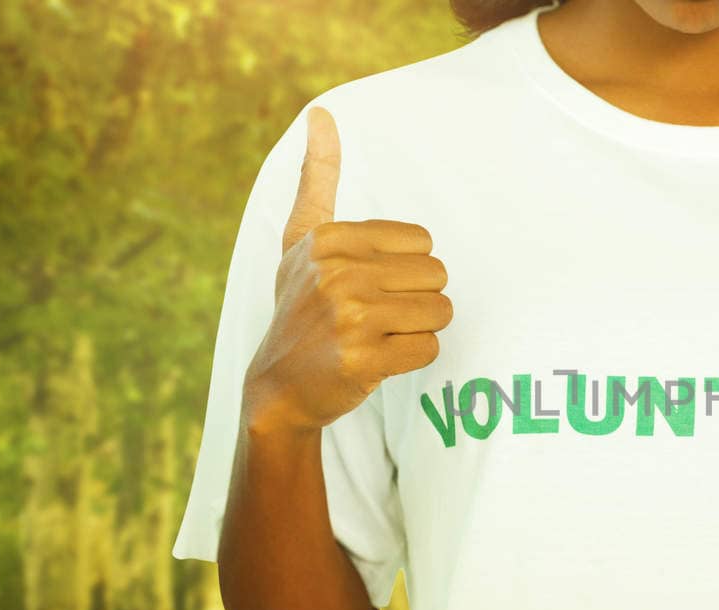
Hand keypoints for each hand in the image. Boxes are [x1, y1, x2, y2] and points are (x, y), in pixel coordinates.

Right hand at [243, 106, 452, 433]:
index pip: (424, 243)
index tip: (369, 286)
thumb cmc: (301, 308)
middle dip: (418, 301)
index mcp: (329, 238)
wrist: (279, 387)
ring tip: (380, 337)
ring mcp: (348, 316)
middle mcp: (336, 272)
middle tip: (380, 317)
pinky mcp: (362, 358)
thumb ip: (317, 179)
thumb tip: (322, 114)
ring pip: (440, 312)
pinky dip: (413, 358)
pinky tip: (379, 360)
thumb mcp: (301, 240)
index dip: (407, 270)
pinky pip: (429, 348)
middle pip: (437, 276)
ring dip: (419, 330)